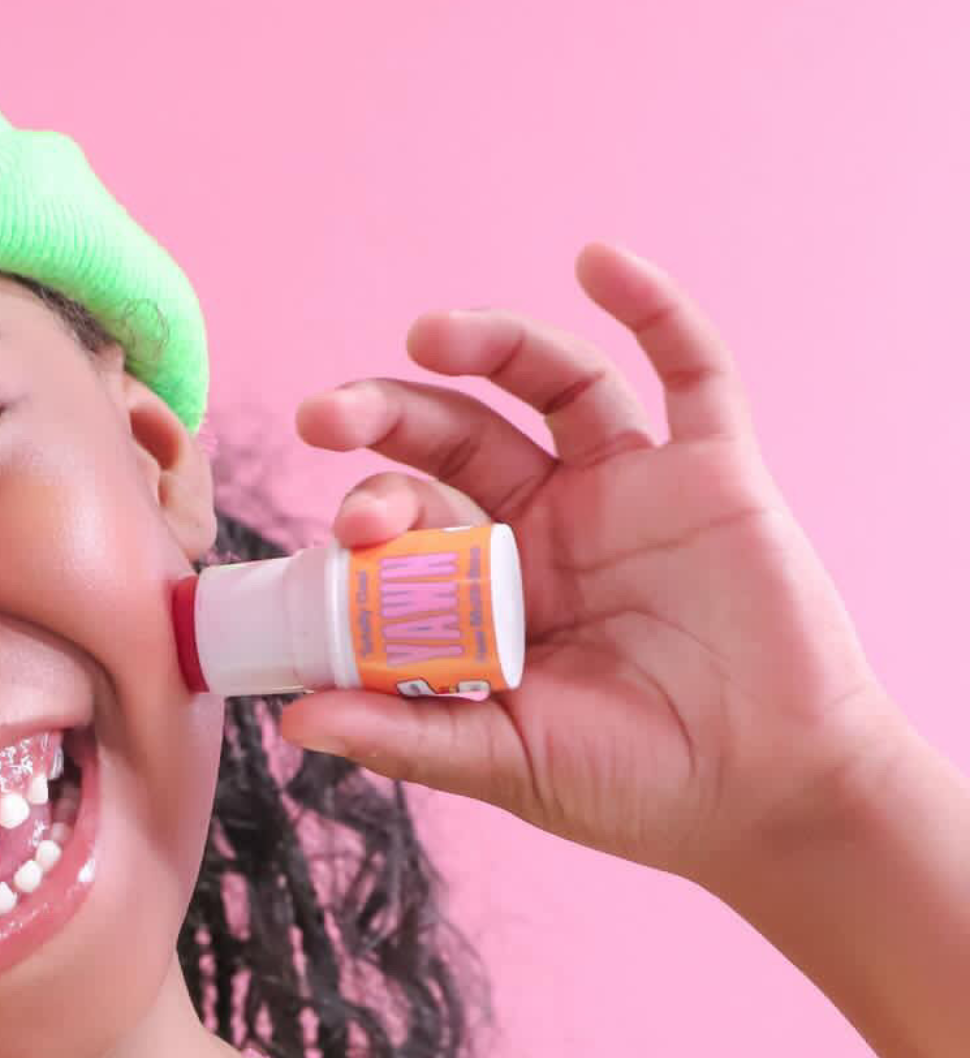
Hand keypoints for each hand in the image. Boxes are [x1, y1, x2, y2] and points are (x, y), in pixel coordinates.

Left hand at [279, 241, 906, 889]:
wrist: (767, 796)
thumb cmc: (631, 786)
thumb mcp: (503, 761)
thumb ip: (404, 733)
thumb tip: (291, 720)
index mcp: (487, 586)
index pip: (412, 517)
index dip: (374, 509)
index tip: (348, 530)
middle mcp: (549, 524)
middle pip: (457, 436)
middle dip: (390, 413)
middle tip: (330, 414)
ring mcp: (630, 490)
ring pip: (552, 385)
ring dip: (490, 346)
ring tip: (427, 335)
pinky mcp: (714, 472)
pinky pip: (691, 370)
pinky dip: (653, 307)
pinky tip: (601, 261)